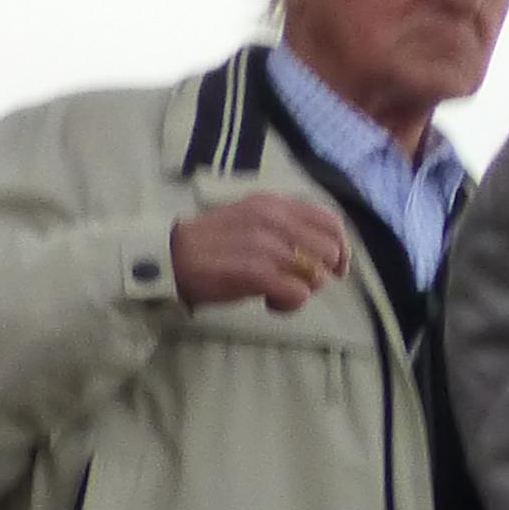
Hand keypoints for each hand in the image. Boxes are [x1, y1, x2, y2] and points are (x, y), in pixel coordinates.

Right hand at [170, 197, 351, 312]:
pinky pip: (299, 294)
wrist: (169, 257)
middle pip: (330, 252)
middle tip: (296, 282)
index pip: (330, 222)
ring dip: (302, 290)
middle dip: (321, 273)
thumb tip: (323, 249)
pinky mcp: (258, 272)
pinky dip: (289, 305)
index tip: (332, 267)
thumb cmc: (212, 243)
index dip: (340, 248)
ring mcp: (267, 246)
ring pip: (318, 276)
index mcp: (274, 204)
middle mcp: (275, 220)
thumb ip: (286, 226)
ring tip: (277, 292)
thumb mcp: (252, 219)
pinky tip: (269, 303)